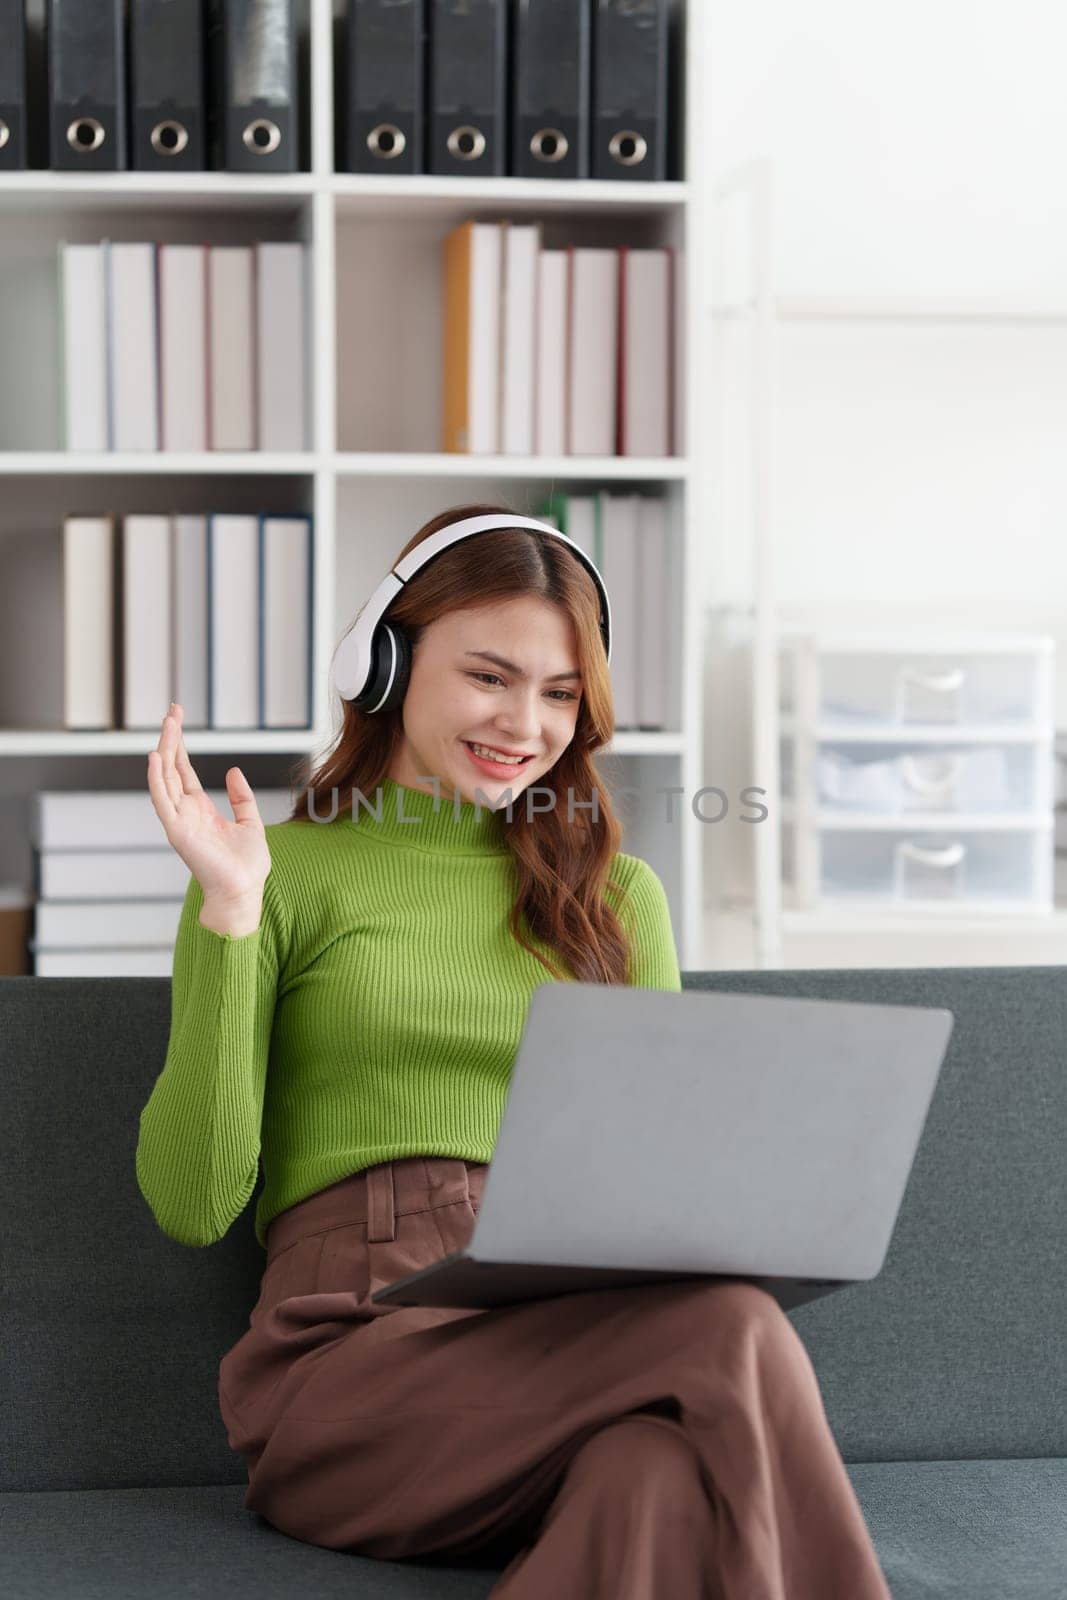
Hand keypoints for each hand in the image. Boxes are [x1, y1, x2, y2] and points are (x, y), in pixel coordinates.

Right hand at [147, 703, 270, 906]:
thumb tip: (232, 771)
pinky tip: (156, 757)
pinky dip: (156, 779)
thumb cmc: (246, 866)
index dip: (181, 744)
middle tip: (172, 710)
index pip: (184, 770)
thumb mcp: (250, 822)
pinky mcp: (177, 831)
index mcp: (200, 809)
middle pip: (172, 767)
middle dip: (172, 738)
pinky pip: (162, 801)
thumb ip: (241, 797)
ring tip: (167, 724)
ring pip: (165, 778)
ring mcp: (179, 820)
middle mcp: (185, 811)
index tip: (177, 718)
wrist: (244, 892)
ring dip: (164, 750)